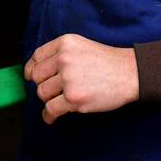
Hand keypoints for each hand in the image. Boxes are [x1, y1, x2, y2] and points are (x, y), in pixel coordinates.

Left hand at [23, 33, 139, 124]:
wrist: (130, 73)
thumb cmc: (108, 62)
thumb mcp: (82, 46)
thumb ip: (61, 53)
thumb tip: (36, 70)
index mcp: (65, 43)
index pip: (37, 56)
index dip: (31, 68)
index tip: (30, 76)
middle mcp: (64, 59)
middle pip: (37, 76)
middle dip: (43, 85)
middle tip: (53, 91)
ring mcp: (69, 79)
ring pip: (42, 93)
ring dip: (49, 100)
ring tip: (59, 101)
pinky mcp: (74, 98)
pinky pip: (51, 109)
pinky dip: (49, 115)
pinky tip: (51, 117)